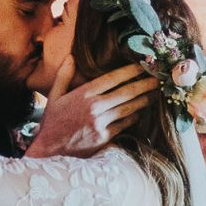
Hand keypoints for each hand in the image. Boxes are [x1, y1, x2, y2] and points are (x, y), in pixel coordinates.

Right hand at [25, 56, 158, 157]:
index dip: (129, 71)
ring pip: (128, 108)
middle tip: (157, 78)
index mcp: (83, 94)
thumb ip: (64, 75)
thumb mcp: (54, 95)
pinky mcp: (104, 138)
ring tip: (154, 94)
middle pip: (125, 92)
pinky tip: (139, 112)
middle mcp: (94, 107)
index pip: (112, 78)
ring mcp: (100, 124)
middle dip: (143, 84)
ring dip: (143, 100)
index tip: (141, 65)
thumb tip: (71, 56)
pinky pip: (124, 125)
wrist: (48, 149)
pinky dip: (133, 117)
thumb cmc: (52, 120)